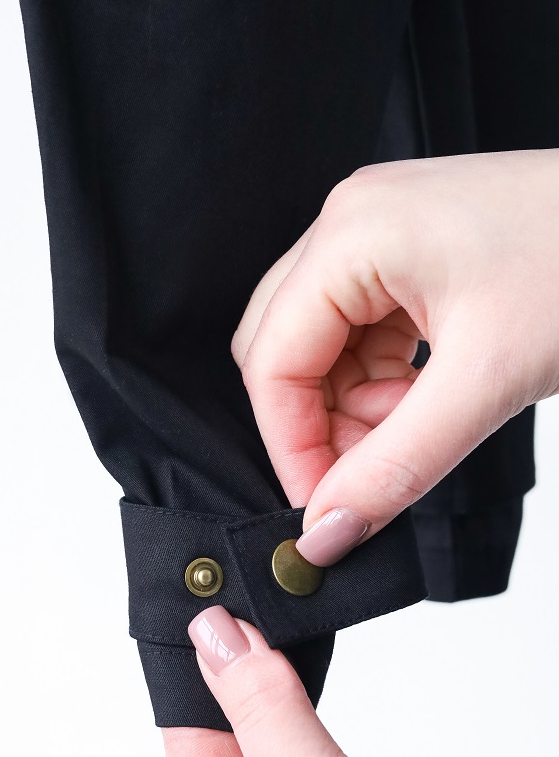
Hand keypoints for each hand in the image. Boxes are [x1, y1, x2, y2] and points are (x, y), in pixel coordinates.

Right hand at [231, 149, 558, 564]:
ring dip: (354, 410)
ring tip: (411, 437)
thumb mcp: (486, 382)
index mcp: (352, 235)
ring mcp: (381, 235)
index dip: (290, 445)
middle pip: (286, 351)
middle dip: (318, 427)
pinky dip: (383, 386)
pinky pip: (363, 335)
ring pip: (324, 350)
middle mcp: (352, 224)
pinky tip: (423, 406)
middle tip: (363, 482)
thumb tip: (327, 532)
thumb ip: (396, 466)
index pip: (271, 360)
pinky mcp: (411, 255)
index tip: (322, 509)